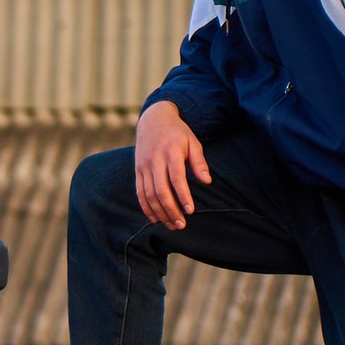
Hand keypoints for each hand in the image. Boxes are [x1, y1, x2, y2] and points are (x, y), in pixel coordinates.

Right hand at [135, 99, 209, 230]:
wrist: (153, 119)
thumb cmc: (178, 133)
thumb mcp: (193, 142)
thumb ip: (199, 162)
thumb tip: (207, 181)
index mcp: (171, 152)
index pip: (176, 178)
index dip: (183, 196)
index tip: (191, 211)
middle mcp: (155, 160)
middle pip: (160, 190)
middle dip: (171, 210)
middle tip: (181, 225)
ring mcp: (144, 166)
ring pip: (149, 194)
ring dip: (160, 212)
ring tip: (172, 225)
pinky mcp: (138, 170)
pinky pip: (140, 192)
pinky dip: (146, 207)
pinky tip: (155, 219)